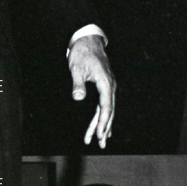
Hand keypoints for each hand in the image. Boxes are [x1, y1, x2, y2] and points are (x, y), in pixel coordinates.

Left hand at [68, 34, 115, 148]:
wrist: (88, 41)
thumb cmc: (82, 54)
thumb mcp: (76, 68)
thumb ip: (78, 84)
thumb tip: (78, 98)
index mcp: (105, 82)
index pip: (106, 106)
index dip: (103, 122)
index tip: (99, 134)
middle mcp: (110, 86)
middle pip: (109, 111)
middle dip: (104, 128)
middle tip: (101, 144)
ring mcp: (108, 87)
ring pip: (107, 110)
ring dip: (103, 125)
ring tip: (99, 141)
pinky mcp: (104, 87)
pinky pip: (104, 105)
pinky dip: (102, 116)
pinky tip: (101, 127)